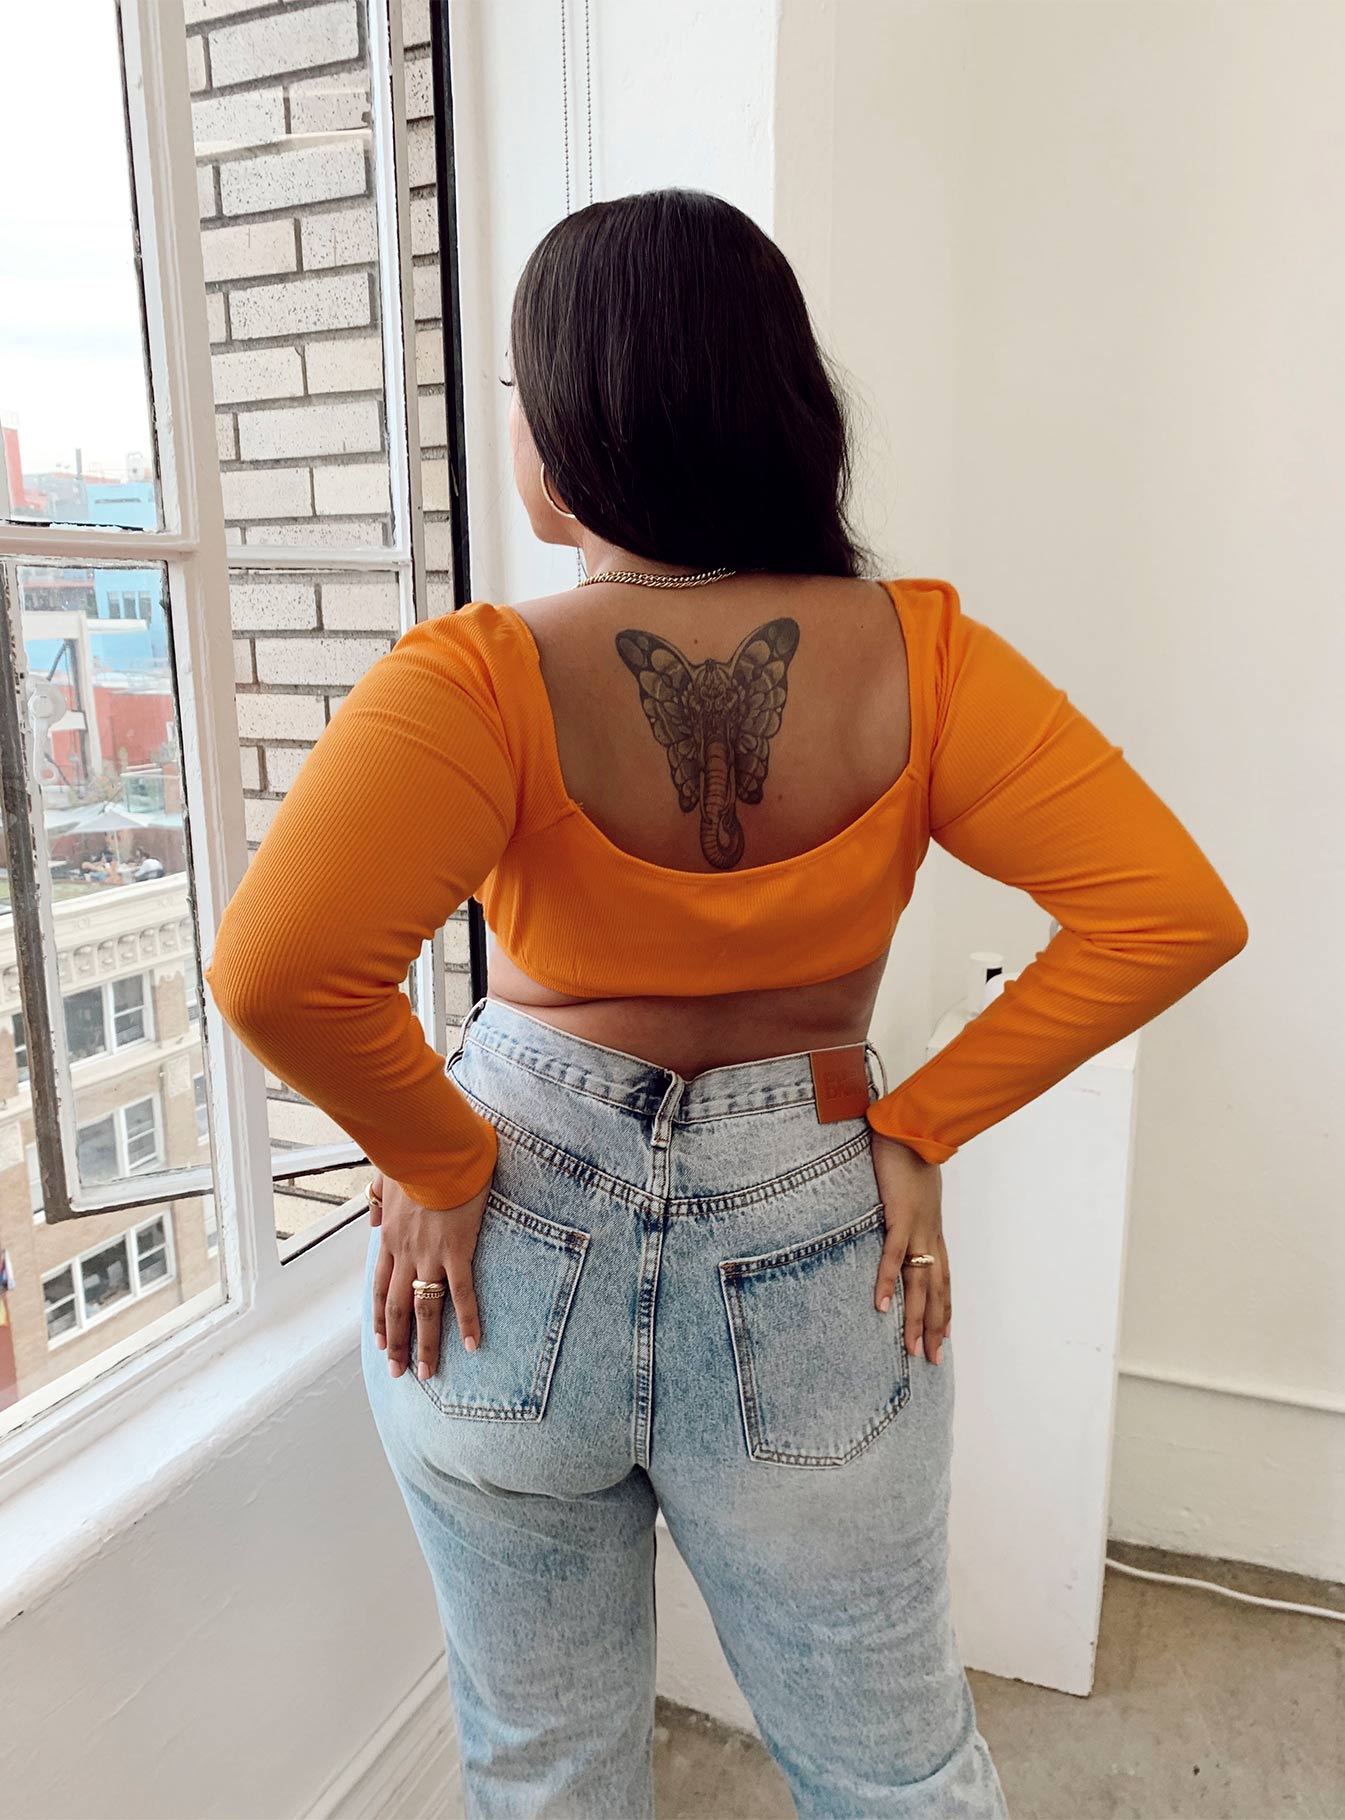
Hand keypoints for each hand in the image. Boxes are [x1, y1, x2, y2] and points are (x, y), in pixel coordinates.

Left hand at [367, 1167, 490, 1378]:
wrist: (435, 1149)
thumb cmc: (413, 1158)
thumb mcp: (384, 1180)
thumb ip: (375, 1202)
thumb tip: (370, 1221)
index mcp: (389, 1239)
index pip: (379, 1288)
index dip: (379, 1319)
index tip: (381, 1344)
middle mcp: (405, 1253)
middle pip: (397, 1309)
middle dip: (397, 1344)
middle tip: (399, 1373)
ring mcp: (430, 1255)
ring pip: (424, 1309)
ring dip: (425, 1344)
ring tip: (428, 1373)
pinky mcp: (457, 1251)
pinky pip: (463, 1293)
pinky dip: (468, 1321)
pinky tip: (473, 1345)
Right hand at [870, 1133, 950, 1364]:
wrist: (913, 1128)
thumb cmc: (909, 1152)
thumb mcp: (912, 1187)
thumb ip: (906, 1205)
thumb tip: (897, 1211)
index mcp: (932, 1229)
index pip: (942, 1277)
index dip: (944, 1308)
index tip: (944, 1335)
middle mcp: (930, 1234)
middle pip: (936, 1290)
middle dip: (934, 1327)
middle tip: (933, 1360)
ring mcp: (918, 1228)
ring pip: (920, 1283)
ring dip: (917, 1319)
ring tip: (913, 1350)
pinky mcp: (901, 1216)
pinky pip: (894, 1256)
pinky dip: (888, 1283)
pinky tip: (881, 1307)